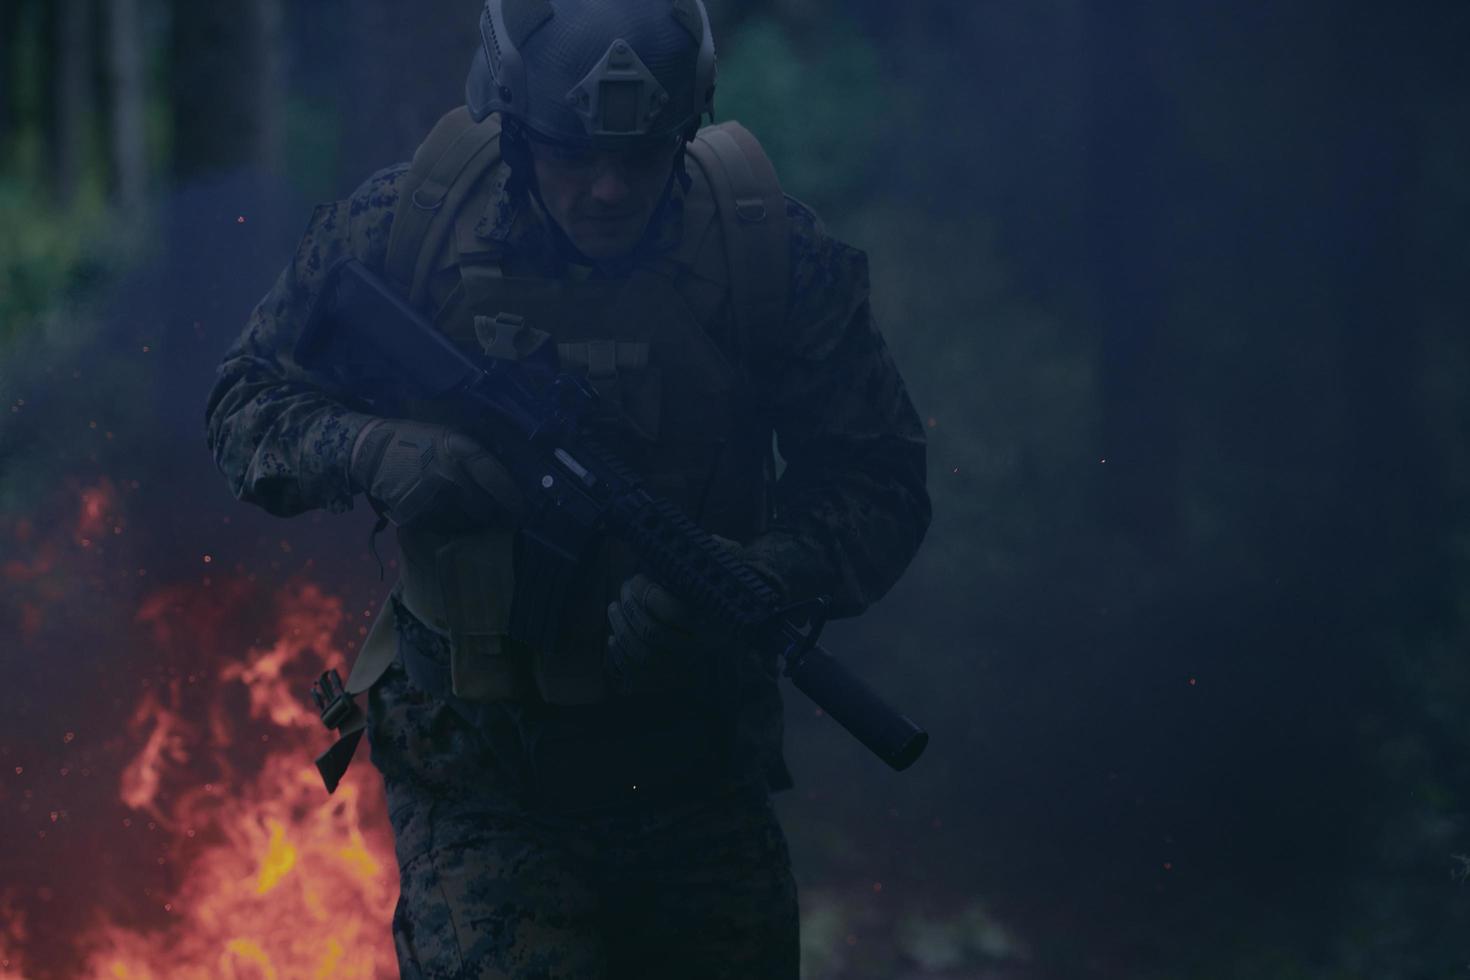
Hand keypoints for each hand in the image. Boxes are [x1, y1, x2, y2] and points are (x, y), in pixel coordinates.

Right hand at [349, 419, 522, 529]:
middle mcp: (447, 472)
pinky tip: (450, 517)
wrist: (369, 452)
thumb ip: (473, 453)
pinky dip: (452, 526)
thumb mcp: (446, 435)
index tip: (521, 508)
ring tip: (475, 518)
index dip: (511, 495)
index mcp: (457, 448)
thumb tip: (508, 470)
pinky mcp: (416, 514)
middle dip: (495, 514)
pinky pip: (445, 527)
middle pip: (484, 505)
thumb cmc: (414, 441)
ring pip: (466, 521)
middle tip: (502, 519)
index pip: (493, 475)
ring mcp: (430, 496)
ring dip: (474, 523)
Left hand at [604, 535, 774, 695]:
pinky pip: (639, 675)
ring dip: (622, 628)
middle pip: (653, 634)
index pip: (675, 612)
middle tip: (624, 589)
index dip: (648, 594)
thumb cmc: (727, 588)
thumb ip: (720, 553)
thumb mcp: (731, 567)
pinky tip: (614, 637)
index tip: (638, 579)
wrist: (747, 625)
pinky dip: (621, 657)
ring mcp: (686, 665)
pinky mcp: (671, 677)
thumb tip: (707, 540)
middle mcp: (702, 648)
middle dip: (631, 609)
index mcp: (716, 621)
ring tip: (614, 607)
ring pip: (642, 655)